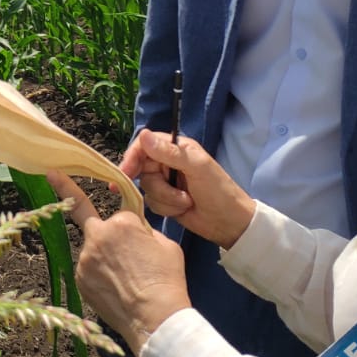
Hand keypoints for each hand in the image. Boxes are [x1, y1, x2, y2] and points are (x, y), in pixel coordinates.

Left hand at [47, 170, 190, 356]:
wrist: (155, 319)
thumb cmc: (167, 280)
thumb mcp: (165, 245)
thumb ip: (145, 231)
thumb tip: (135, 231)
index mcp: (122, 223)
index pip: (122, 212)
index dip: (131, 224)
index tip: (85, 196)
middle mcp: (97, 236)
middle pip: (89, 218)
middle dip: (70, 196)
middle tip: (52, 174)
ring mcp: (85, 259)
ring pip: (92, 248)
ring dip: (102, 255)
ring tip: (124, 279)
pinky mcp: (80, 279)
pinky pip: (88, 269)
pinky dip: (98, 274)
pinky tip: (114, 288)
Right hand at [122, 129, 255, 250]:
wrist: (229, 223)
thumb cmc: (218, 190)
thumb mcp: (196, 167)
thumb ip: (169, 152)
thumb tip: (143, 134)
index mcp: (176, 148)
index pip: (144, 145)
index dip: (132, 157)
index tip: (126, 172)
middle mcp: (167, 163)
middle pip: (141, 169)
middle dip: (157, 185)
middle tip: (169, 191)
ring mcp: (165, 183)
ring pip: (146, 188)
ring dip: (166, 198)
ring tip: (186, 201)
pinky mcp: (165, 201)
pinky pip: (151, 203)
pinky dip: (166, 208)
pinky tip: (183, 210)